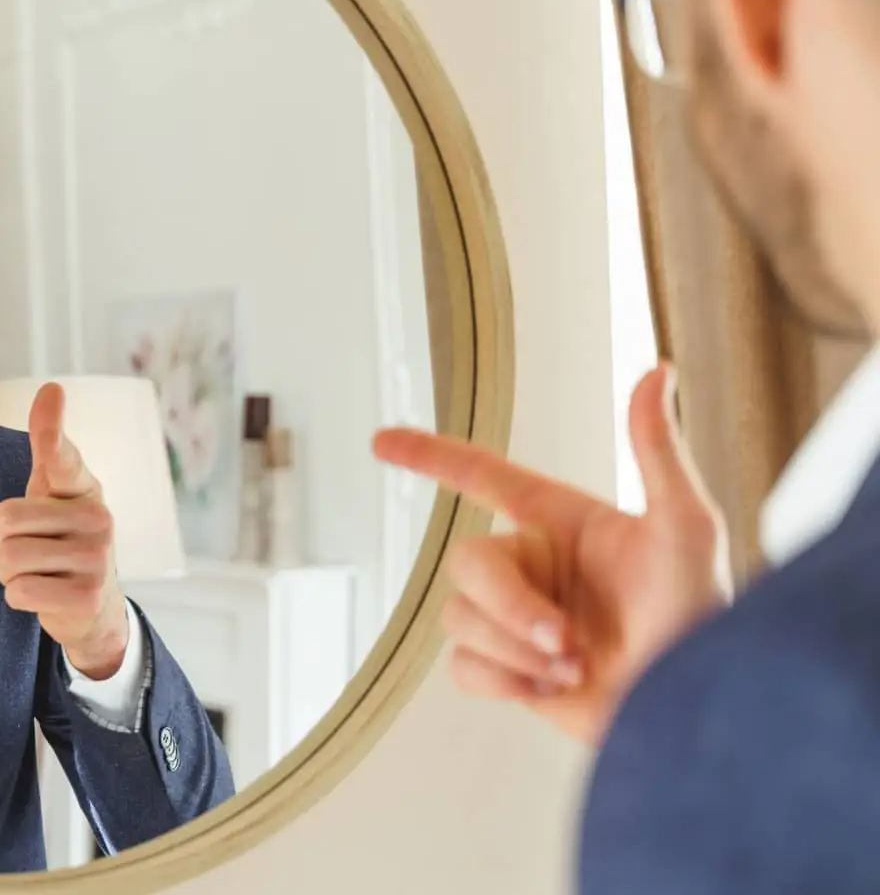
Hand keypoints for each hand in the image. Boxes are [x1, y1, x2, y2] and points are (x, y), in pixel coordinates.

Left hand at [0, 382, 128, 678]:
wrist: (92, 606)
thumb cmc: (61, 537)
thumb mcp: (52, 490)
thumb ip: (48, 445)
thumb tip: (52, 385)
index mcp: (84, 487)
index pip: (63, 456)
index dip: (52, 430)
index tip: (52, 390)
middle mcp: (99, 519)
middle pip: (6, 521)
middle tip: (18, 550)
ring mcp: (98, 560)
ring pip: (9, 559)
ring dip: (6, 572)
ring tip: (32, 572)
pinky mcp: (88, 596)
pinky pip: (19, 591)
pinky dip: (17, 596)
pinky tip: (43, 594)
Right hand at [372, 365, 725, 743]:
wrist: (687, 713)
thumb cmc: (701, 621)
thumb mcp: (686, 528)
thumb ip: (658, 451)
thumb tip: (659, 370)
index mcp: (564, 524)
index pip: (483, 477)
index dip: (431, 456)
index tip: (383, 442)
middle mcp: (534, 567)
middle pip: (466, 562)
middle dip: (509, 605)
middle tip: (563, 640)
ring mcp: (518, 620)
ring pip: (459, 617)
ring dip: (515, 649)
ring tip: (573, 667)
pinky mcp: (509, 671)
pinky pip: (463, 666)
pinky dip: (504, 681)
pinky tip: (551, 688)